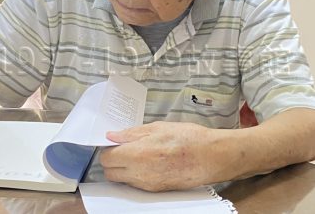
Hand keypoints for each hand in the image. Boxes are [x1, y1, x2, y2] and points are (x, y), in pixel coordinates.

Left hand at [100, 121, 231, 191]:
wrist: (212, 156)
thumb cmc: (188, 138)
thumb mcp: (157, 127)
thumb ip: (131, 133)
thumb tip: (112, 136)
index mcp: (138, 154)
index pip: (106, 158)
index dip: (107, 148)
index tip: (113, 141)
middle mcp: (140, 174)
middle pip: (110, 172)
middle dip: (111, 160)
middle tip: (122, 147)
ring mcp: (148, 185)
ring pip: (122, 180)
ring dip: (122, 168)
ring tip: (136, 152)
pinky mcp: (156, 190)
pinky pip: (136, 184)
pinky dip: (134, 174)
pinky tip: (147, 161)